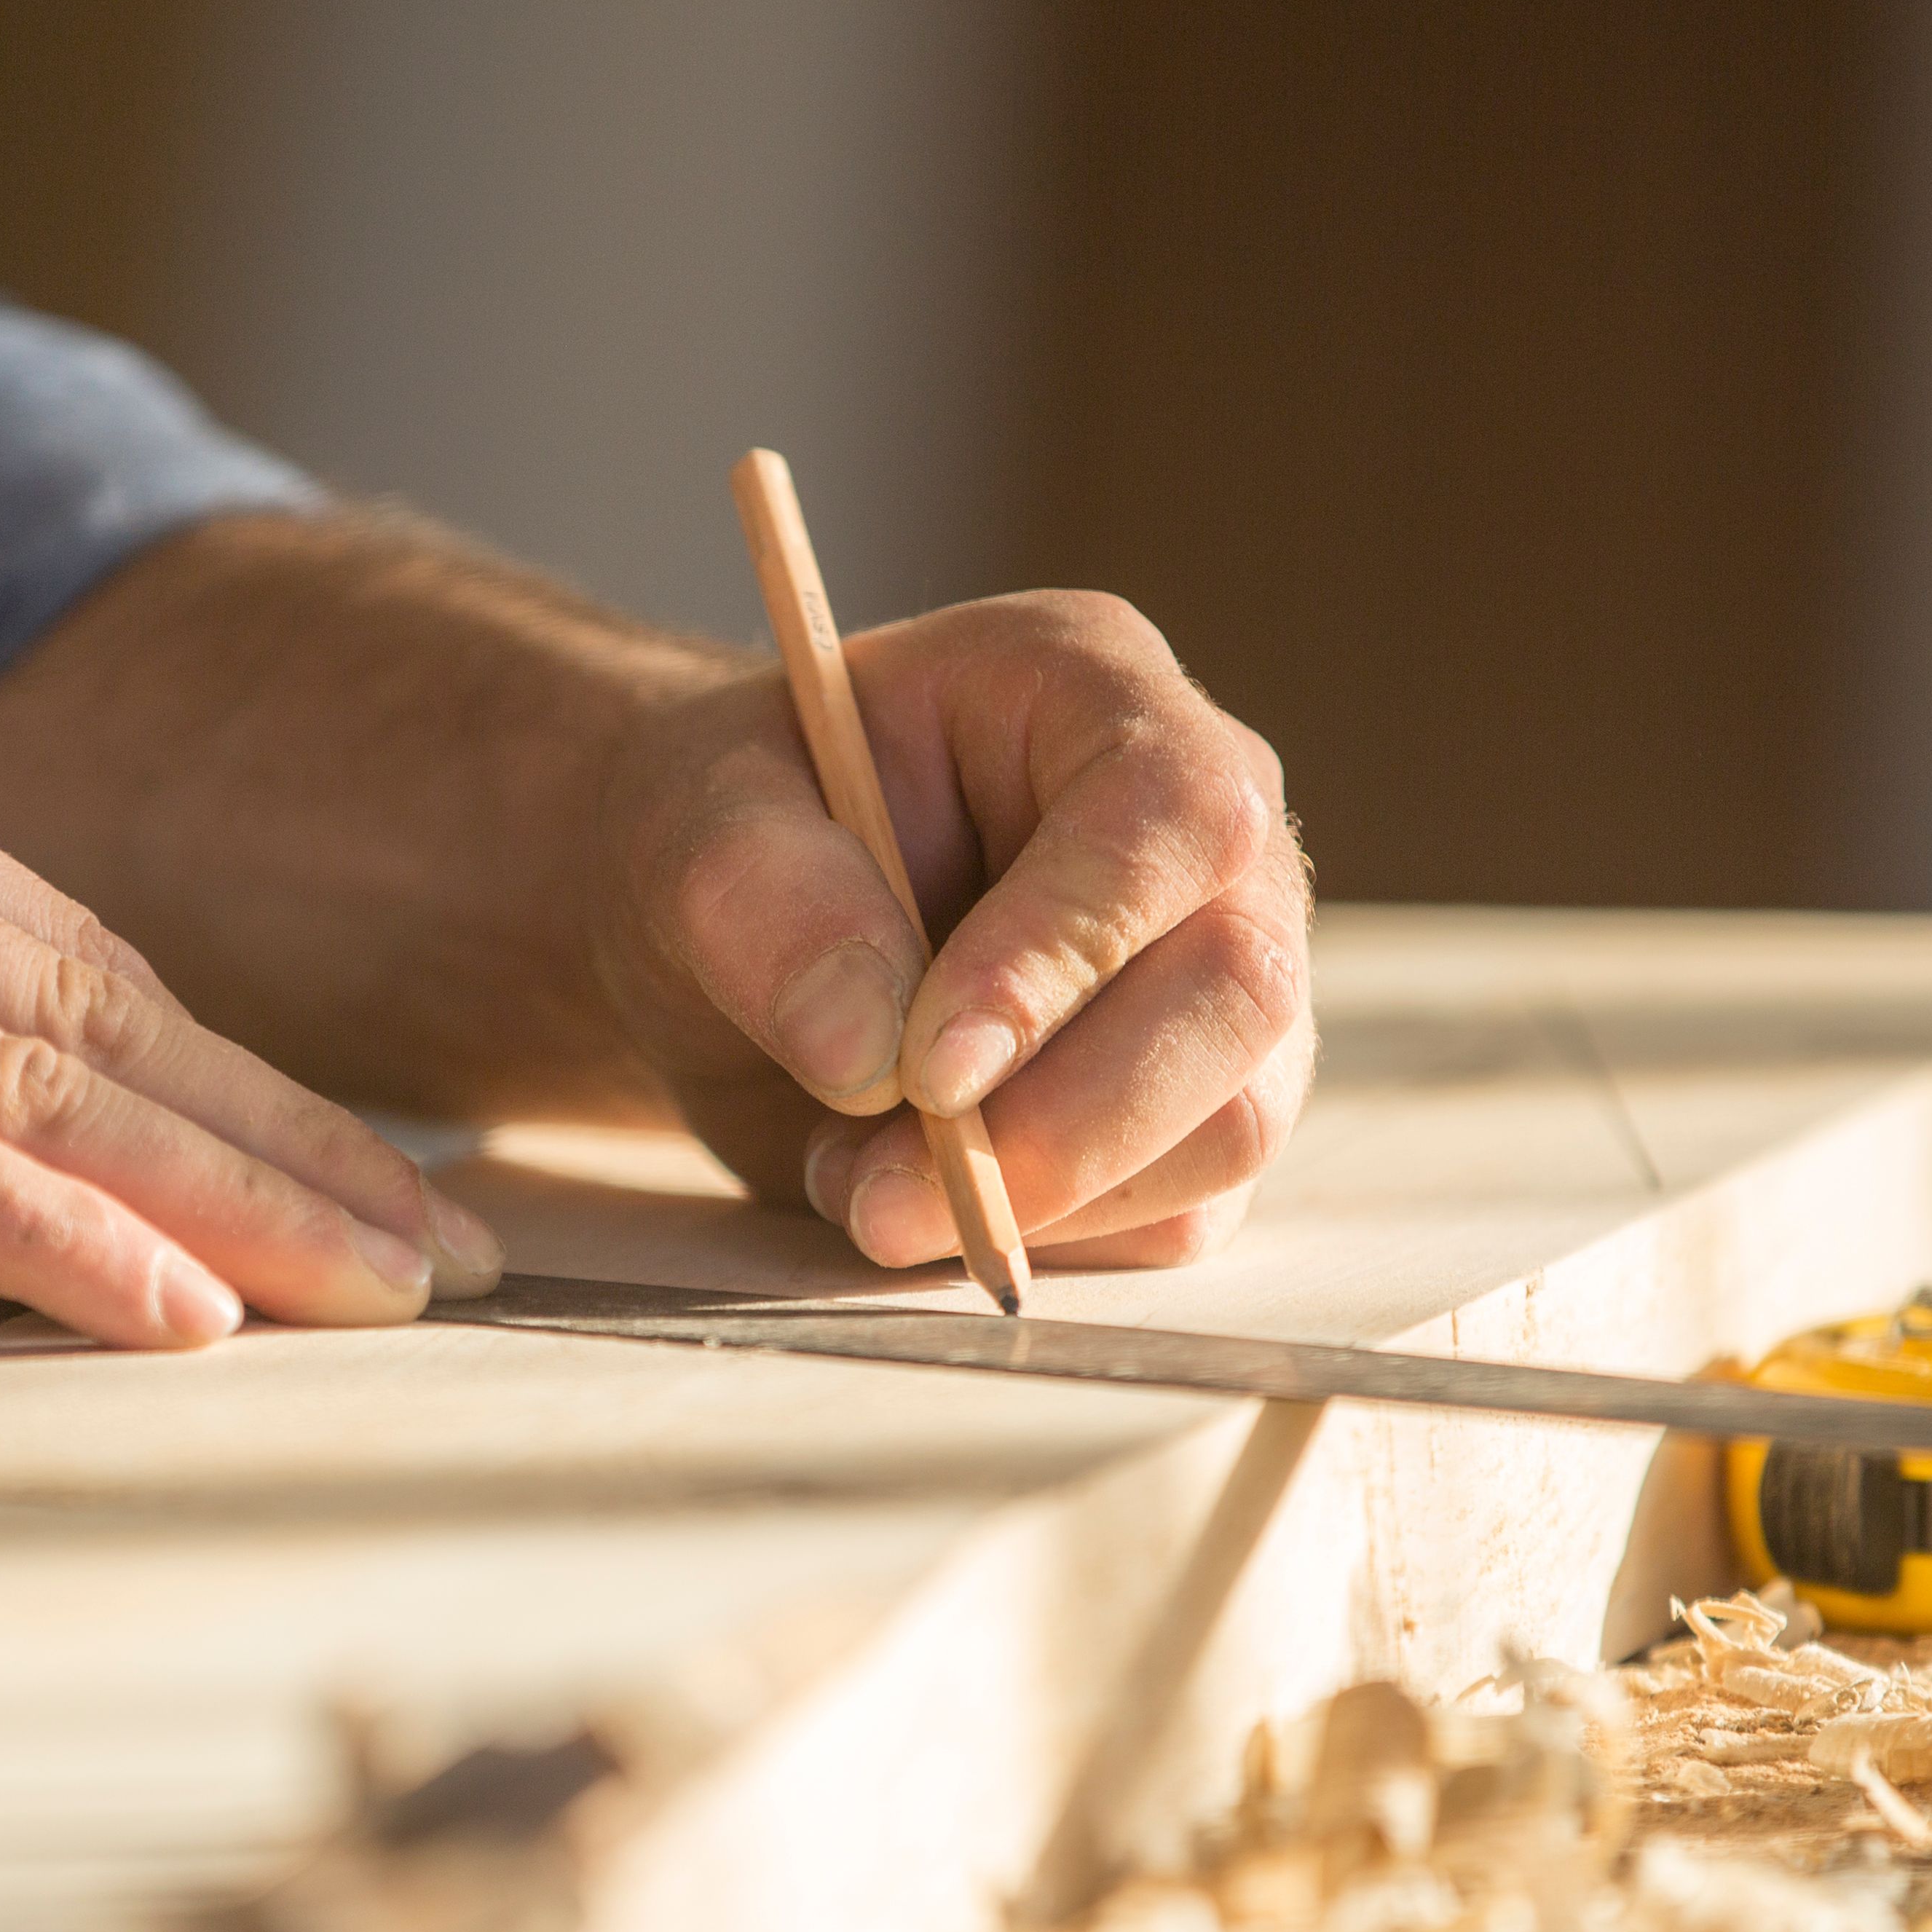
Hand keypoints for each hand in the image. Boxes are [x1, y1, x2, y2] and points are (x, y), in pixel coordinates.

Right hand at [0, 713, 499, 1344]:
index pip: (66, 950)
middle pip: (105, 1007)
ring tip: (386, 1296)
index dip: (226, 1069)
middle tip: (445, 1243)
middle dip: (293, 1135)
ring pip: (49, 1082)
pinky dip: (66, 1243)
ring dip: (242, 1200)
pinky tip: (187, 1315)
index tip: (348, 1160)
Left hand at [589, 592, 1313, 1271]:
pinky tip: (911, 1196)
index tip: (930, 1071)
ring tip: (858, 1183)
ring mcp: (1220, 981)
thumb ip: (766, 903)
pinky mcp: (1198, 1111)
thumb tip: (869, 1056)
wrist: (736, 936)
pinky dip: (1043, 1238)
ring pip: (1230, 1123)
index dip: (1067, 952)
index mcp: (1097, 693)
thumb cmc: (731, 834)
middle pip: (1238, 989)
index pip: (1171, 814)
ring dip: (1040, 1199)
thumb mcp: (692, 823)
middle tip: (883, 1195)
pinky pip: (1180, 1213)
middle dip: (1066, 1122)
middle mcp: (1201, 836)